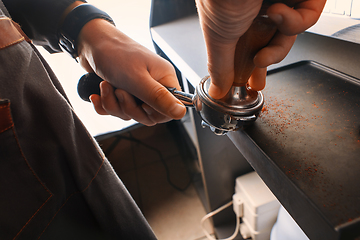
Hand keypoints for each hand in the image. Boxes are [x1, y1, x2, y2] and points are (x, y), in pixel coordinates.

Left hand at [77, 19, 185, 125]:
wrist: (90, 42)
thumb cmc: (115, 54)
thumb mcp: (137, 79)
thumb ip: (159, 98)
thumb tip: (180, 113)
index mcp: (164, 79)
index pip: (171, 109)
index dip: (156, 113)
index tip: (142, 105)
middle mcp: (153, 85)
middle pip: (148, 115)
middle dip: (128, 108)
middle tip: (120, 91)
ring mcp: (137, 90)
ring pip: (130, 114)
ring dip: (113, 104)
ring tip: (106, 86)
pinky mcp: (122, 93)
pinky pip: (117, 110)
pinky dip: (105, 104)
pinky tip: (98, 94)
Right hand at [196, 0, 325, 98]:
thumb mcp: (218, 36)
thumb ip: (219, 65)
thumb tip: (216, 88)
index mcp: (236, 16)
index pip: (247, 45)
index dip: (250, 66)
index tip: (252, 81)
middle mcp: (258, 7)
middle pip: (271, 41)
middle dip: (267, 59)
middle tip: (258, 74)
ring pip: (289, 34)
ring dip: (279, 42)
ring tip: (266, 31)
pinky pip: (306, 17)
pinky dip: (293, 22)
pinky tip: (278, 11)